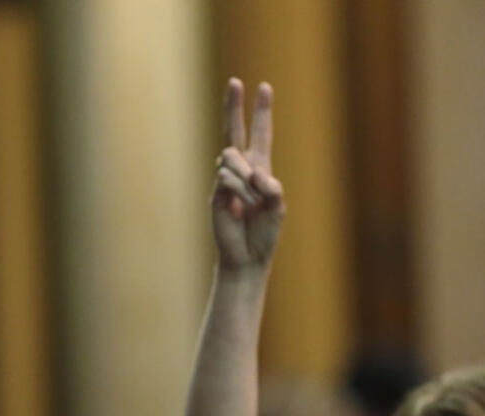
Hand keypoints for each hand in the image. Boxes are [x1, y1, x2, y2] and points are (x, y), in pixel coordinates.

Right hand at [211, 78, 284, 271]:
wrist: (246, 256)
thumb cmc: (264, 233)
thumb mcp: (278, 207)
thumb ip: (270, 185)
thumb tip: (251, 171)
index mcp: (260, 169)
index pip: (260, 134)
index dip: (262, 112)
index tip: (264, 87)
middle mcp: (242, 170)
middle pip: (234, 131)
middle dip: (234, 106)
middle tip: (234, 81)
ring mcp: (225, 180)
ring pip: (233, 158)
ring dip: (248, 180)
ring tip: (252, 204)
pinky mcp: (215, 192)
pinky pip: (227, 177)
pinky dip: (240, 190)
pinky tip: (241, 207)